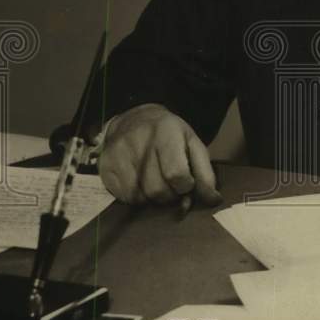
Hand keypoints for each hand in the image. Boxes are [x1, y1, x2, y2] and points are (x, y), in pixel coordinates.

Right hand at [98, 103, 222, 206]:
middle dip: (170, 195)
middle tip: (172, 185)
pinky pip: (125, 198)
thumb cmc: (169, 135)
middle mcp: (139, 141)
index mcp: (166, 132)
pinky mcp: (105, 167)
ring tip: (156, 182)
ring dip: (154, 197)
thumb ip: (205, 172)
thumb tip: (213, 200)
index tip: (187, 183)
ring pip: (141, 197)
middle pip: (158, 190)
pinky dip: (138, 197)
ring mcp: (119, 155)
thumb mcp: (192, 144)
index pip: (176, 174)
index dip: (186, 186)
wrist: (133, 120)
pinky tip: (141, 183)